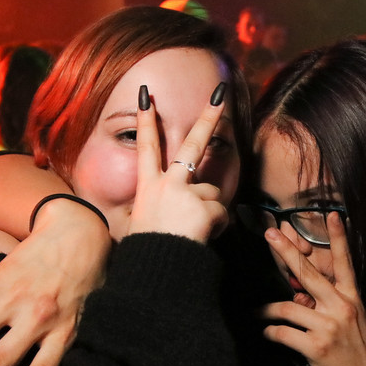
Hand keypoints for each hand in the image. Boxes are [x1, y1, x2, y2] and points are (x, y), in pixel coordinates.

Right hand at [127, 84, 228, 241]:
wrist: (156, 270)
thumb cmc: (148, 252)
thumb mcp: (143, 224)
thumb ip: (159, 210)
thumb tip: (176, 212)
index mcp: (148, 187)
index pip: (147, 147)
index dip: (146, 121)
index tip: (148, 97)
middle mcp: (166, 184)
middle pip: (191, 144)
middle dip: (207, 117)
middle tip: (220, 95)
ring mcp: (186, 192)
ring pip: (212, 193)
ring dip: (210, 212)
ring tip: (193, 232)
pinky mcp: (204, 205)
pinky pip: (222, 213)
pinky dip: (217, 227)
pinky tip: (202, 237)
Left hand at [259, 213, 365, 365]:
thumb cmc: (360, 356)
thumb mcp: (354, 324)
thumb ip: (329, 307)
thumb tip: (299, 296)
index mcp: (353, 299)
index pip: (345, 263)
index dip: (339, 238)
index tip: (334, 215)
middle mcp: (342, 308)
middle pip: (308, 273)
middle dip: (286, 251)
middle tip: (269, 234)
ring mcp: (329, 327)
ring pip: (286, 307)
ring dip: (267, 310)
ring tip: (257, 312)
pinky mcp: (316, 347)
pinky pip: (281, 332)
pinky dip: (270, 332)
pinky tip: (267, 334)